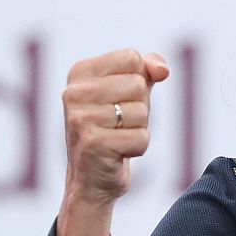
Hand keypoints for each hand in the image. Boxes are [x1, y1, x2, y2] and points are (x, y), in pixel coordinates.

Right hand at [60, 49, 169, 207]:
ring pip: (141, 112)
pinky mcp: (93, 144)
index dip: (139, 81)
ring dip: (138, 129)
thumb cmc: (114, 127)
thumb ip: (148, 70)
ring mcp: (80, 118)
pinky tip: (117, 153)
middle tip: (118, 123)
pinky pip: (141, 138)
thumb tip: (161, 69)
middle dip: (139, 107)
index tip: (119, 99)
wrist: (92, 177)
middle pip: (138, 84)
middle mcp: (73, 92)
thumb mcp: (131, 92)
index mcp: (79, 72)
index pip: (132, 58)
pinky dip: (137, 148)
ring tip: (116, 137)